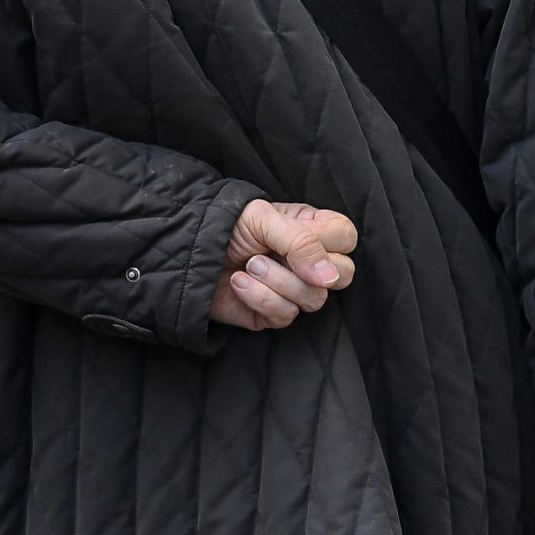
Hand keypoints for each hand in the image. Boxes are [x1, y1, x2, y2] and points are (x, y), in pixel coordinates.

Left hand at [210, 200, 356, 331]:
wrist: (186, 250)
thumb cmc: (227, 225)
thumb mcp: (265, 219)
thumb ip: (302, 242)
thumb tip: (329, 278)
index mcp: (312, 229)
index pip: (347, 238)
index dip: (331, 242)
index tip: (305, 239)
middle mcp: (308, 261)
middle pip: (343, 275)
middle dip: (308, 269)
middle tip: (275, 255)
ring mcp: (293, 289)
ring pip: (314, 299)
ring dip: (277, 281)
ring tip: (249, 265)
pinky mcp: (273, 313)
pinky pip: (285, 315)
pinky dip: (260, 297)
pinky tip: (239, 282)